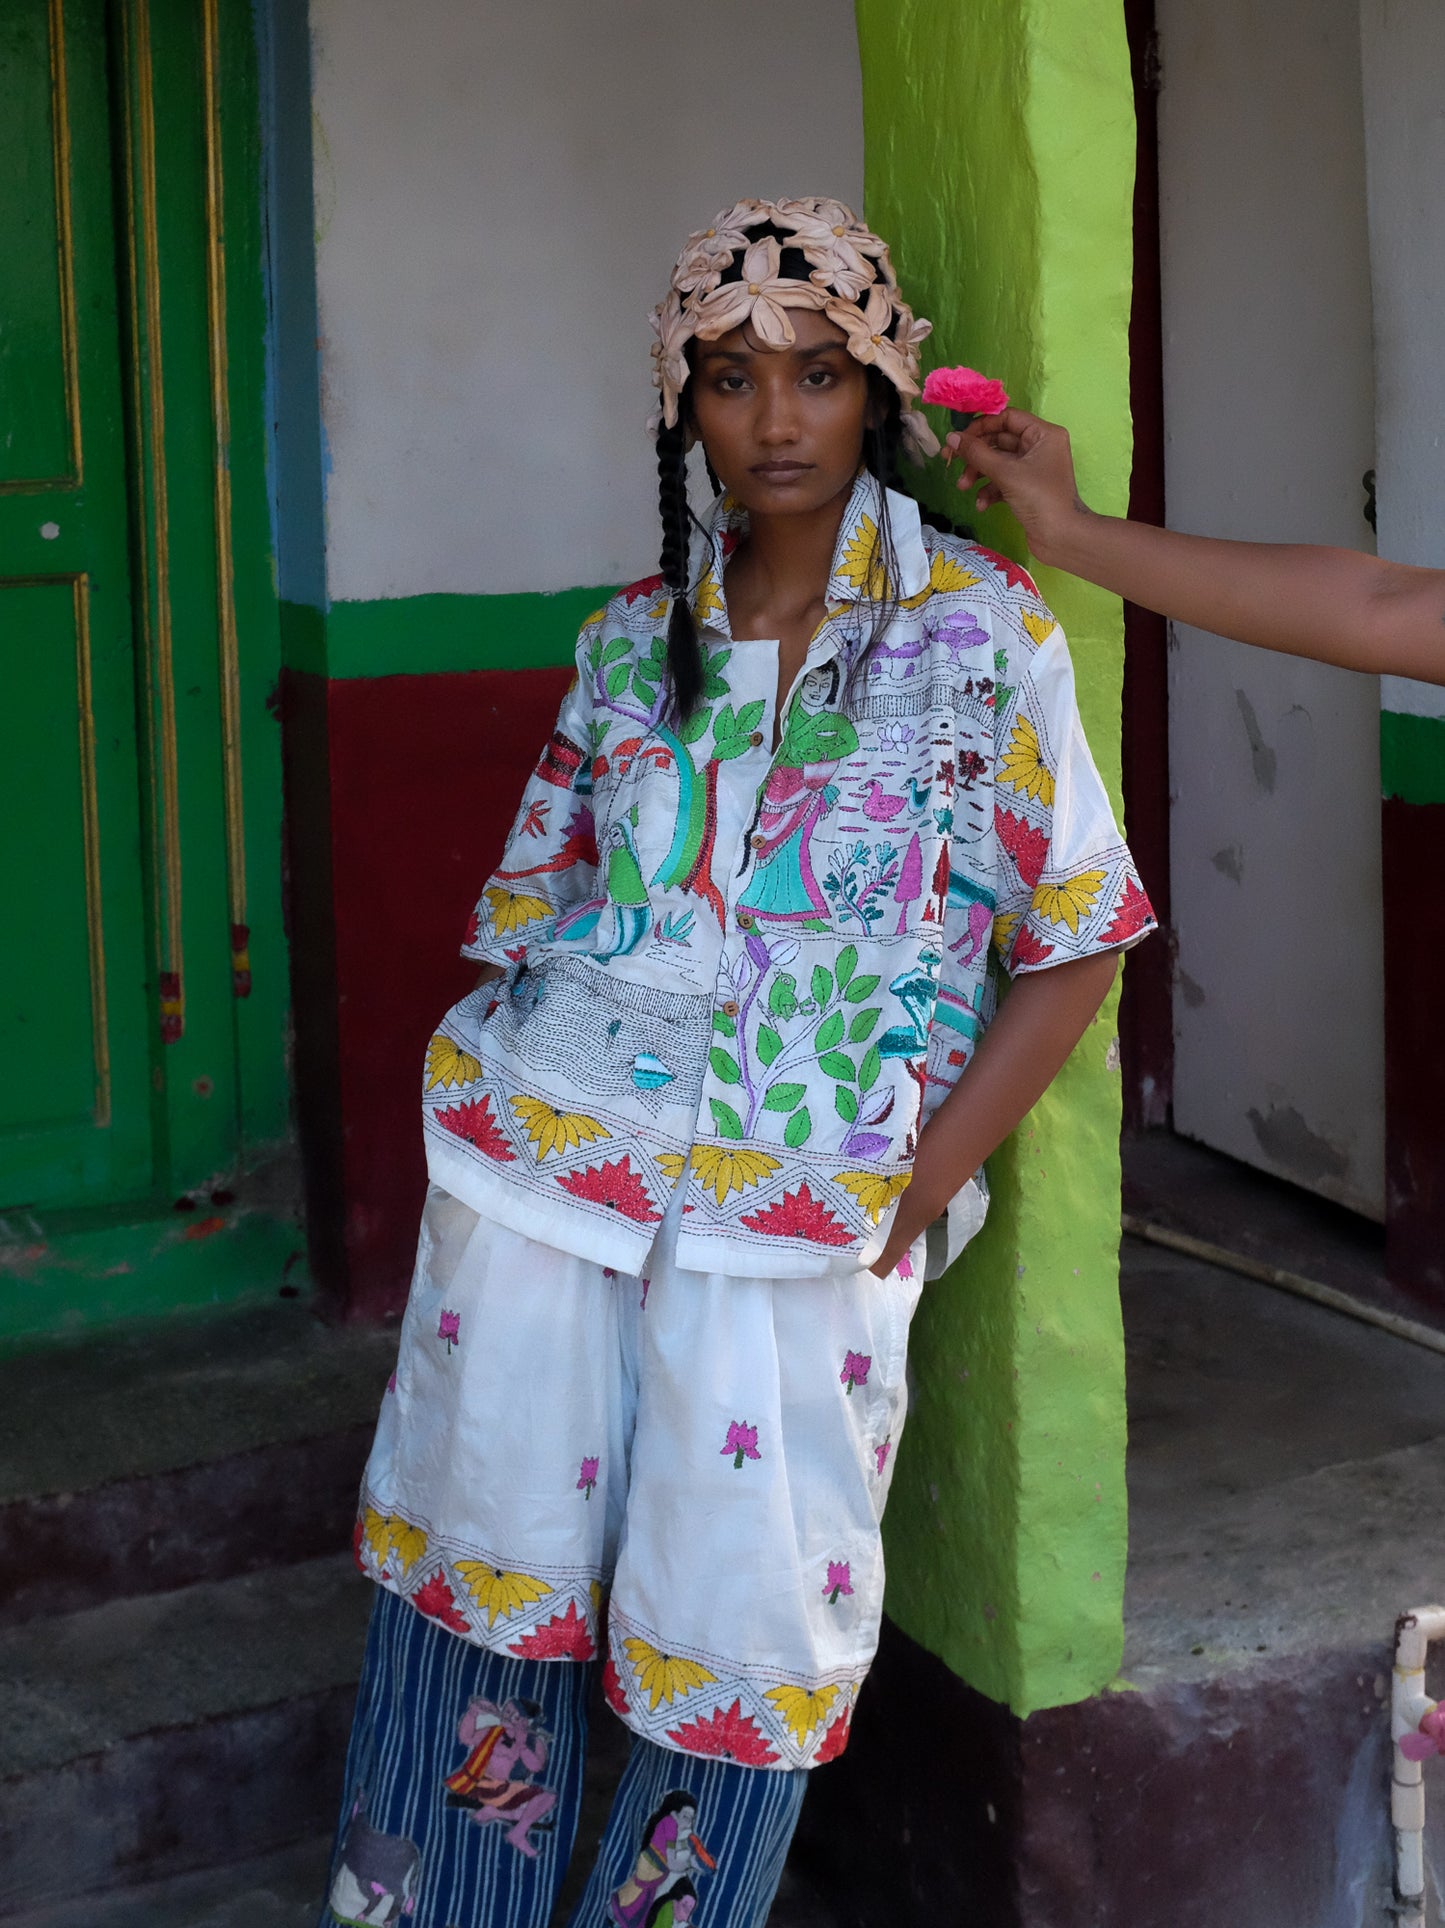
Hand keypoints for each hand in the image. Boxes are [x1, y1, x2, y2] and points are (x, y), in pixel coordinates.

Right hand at [942, 408, 1088, 564]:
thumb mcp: (1006, 473)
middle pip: (999, 441)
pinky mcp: (1026, 488)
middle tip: (950, 461)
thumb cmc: (1040, 499)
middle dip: (975, 455)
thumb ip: (977, 453)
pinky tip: (982, 505)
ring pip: (997, 463)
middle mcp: (1039, 447)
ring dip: (978, 474)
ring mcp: (1032, 469)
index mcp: (1042, 434)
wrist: (1061, 538)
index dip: (981, 426)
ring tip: (963, 488)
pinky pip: (1002, 481)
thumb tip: (951, 438)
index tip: (959, 439)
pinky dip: (989, 490)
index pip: (1007, 418)